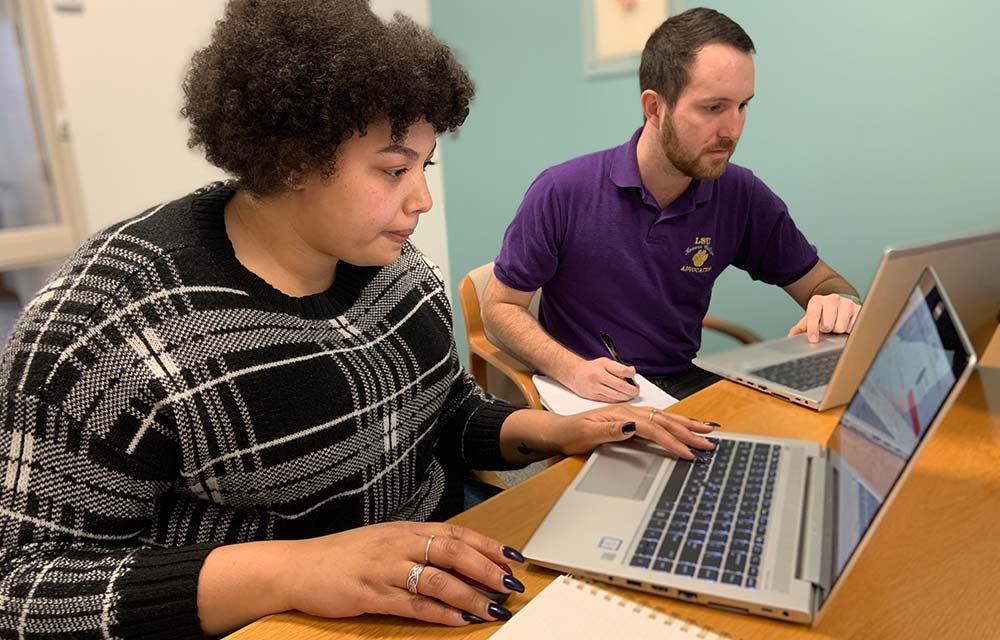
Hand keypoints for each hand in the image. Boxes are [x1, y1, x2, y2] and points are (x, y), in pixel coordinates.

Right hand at [281, 522, 523, 625]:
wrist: (300, 566)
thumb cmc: (346, 556)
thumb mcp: (386, 542)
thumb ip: (420, 547)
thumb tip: (461, 559)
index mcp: (406, 529)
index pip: (457, 533)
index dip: (488, 545)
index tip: (513, 557)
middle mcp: (400, 544)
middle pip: (453, 552)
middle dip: (487, 568)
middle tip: (511, 583)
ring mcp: (386, 569)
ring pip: (438, 579)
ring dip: (471, 594)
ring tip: (494, 607)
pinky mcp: (373, 594)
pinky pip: (415, 604)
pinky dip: (442, 613)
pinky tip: (461, 620)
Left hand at [552, 404, 715, 459]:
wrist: (559, 430)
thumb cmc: (572, 433)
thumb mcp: (587, 434)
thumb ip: (610, 429)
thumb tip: (632, 426)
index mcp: (622, 415)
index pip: (654, 429)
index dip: (672, 441)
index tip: (688, 453)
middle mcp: (629, 412)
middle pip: (665, 421)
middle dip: (689, 432)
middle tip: (709, 443)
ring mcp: (631, 414)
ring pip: (665, 418)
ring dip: (687, 425)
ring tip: (707, 430)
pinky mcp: (631, 419)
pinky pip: (658, 420)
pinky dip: (675, 422)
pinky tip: (684, 426)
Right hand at [564, 357, 638, 401]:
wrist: (574, 374)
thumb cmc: (591, 368)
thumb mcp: (605, 362)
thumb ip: (618, 368)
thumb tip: (632, 374)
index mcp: (603, 365)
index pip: (622, 371)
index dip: (631, 374)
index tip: (633, 375)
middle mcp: (598, 377)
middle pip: (621, 386)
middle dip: (632, 390)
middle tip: (636, 390)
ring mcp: (595, 388)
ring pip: (617, 396)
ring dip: (627, 397)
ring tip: (630, 394)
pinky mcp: (594, 397)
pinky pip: (610, 401)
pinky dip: (618, 400)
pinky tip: (621, 398)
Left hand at [787, 293, 860, 342]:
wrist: (839, 304)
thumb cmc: (823, 314)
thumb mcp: (810, 318)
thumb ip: (800, 327)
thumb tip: (791, 336)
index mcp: (817, 301)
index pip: (813, 315)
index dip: (813, 329)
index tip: (813, 339)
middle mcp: (832, 299)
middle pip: (828, 325)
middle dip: (826, 330)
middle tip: (827, 328)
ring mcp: (846, 303)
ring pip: (840, 327)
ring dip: (838, 330)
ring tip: (836, 326)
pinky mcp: (859, 309)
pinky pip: (853, 327)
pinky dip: (849, 330)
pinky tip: (846, 325)